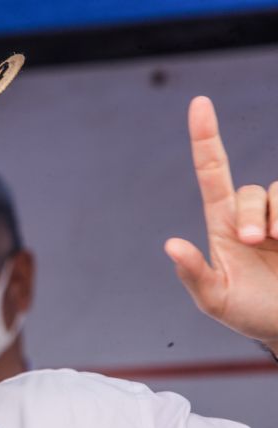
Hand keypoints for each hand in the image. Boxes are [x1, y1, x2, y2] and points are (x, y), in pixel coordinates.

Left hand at [165, 96, 277, 352]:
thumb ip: (194, 275)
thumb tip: (171, 244)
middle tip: (254, 243)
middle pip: (248, 190)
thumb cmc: (250, 312)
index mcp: (224, 227)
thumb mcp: (216, 300)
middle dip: (251, 214)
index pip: (212, 172)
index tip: (199, 103)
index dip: (206, 137)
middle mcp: (253, 216)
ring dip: (276, 215)